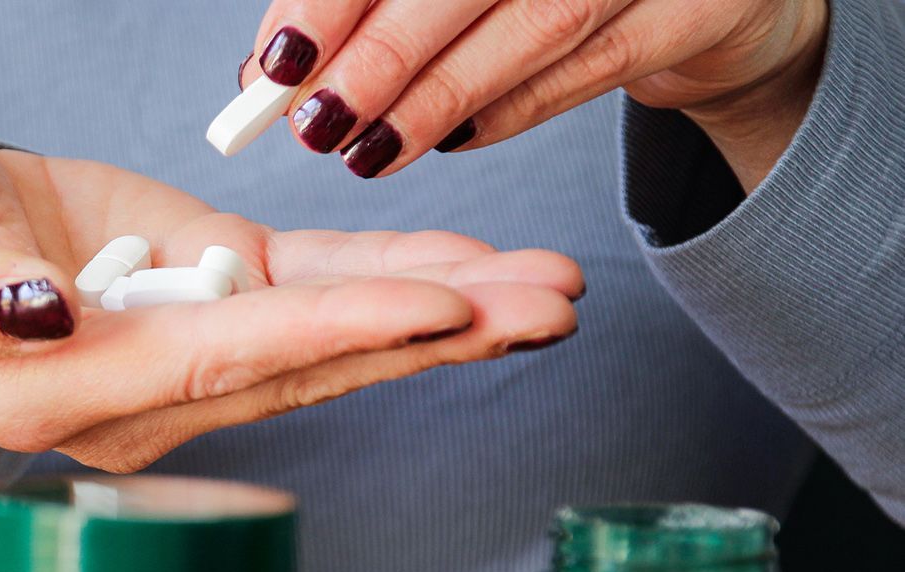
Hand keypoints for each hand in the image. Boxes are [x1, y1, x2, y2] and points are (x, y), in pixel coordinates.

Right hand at [0, 127, 580, 472]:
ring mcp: (183, 354)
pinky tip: (473, 267)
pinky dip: (390, 277)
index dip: (333, 330)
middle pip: (308, 366)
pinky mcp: (204, 301)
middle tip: (553, 305)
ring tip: (553, 291)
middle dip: (435, 333)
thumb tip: (36, 316)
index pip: (220, 361)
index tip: (444, 306)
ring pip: (329, 340)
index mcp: (67, 388)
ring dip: (443, 315)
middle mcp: (143, 394)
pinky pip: (308, 294)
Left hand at [246, 0, 828, 187]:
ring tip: (367, 151)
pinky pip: (592, 67)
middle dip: (382, 53)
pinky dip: (510, 110)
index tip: (281, 58)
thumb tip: (277, 66)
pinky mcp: (700, 8)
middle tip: (317, 121)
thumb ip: (375, 4)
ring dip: (437, 97)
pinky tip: (449, 140)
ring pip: (536, 24)